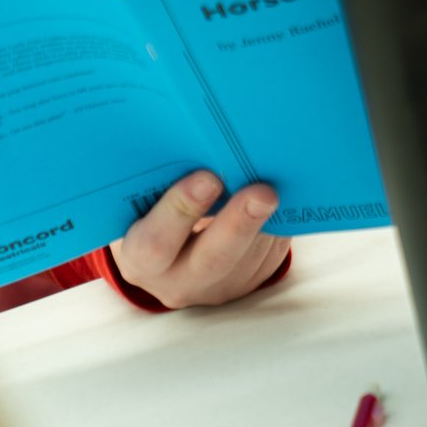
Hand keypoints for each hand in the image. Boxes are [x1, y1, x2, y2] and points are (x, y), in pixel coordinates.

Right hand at [107, 170, 288, 309]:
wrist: (170, 250)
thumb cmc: (152, 210)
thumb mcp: (144, 201)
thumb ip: (161, 182)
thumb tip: (196, 138)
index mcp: (140, 259)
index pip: (156, 242)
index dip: (181, 210)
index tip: (207, 178)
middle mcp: (177, 282)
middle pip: (213, 259)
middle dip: (240, 222)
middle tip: (263, 191)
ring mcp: (216, 289)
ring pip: (249, 259)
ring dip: (268, 222)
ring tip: (280, 185)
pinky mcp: (248, 283)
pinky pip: (269, 256)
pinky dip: (278, 225)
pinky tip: (286, 196)